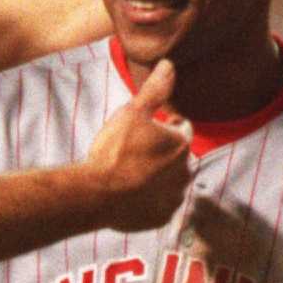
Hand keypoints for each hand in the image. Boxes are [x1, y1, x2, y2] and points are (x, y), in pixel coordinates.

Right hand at [83, 59, 191, 230]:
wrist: (97, 195)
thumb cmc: (114, 151)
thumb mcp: (132, 112)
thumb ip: (154, 90)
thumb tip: (169, 65)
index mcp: (180, 145)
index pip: (182, 129)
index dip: (165, 126)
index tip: (147, 129)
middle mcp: (184, 173)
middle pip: (177, 158)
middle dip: (162, 154)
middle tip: (134, 153)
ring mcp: (173, 198)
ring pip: (170, 183)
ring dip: (157, 178)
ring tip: (131, 175)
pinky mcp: (161, 218)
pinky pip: (159, 205)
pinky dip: (149, 200)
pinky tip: (130, 195)